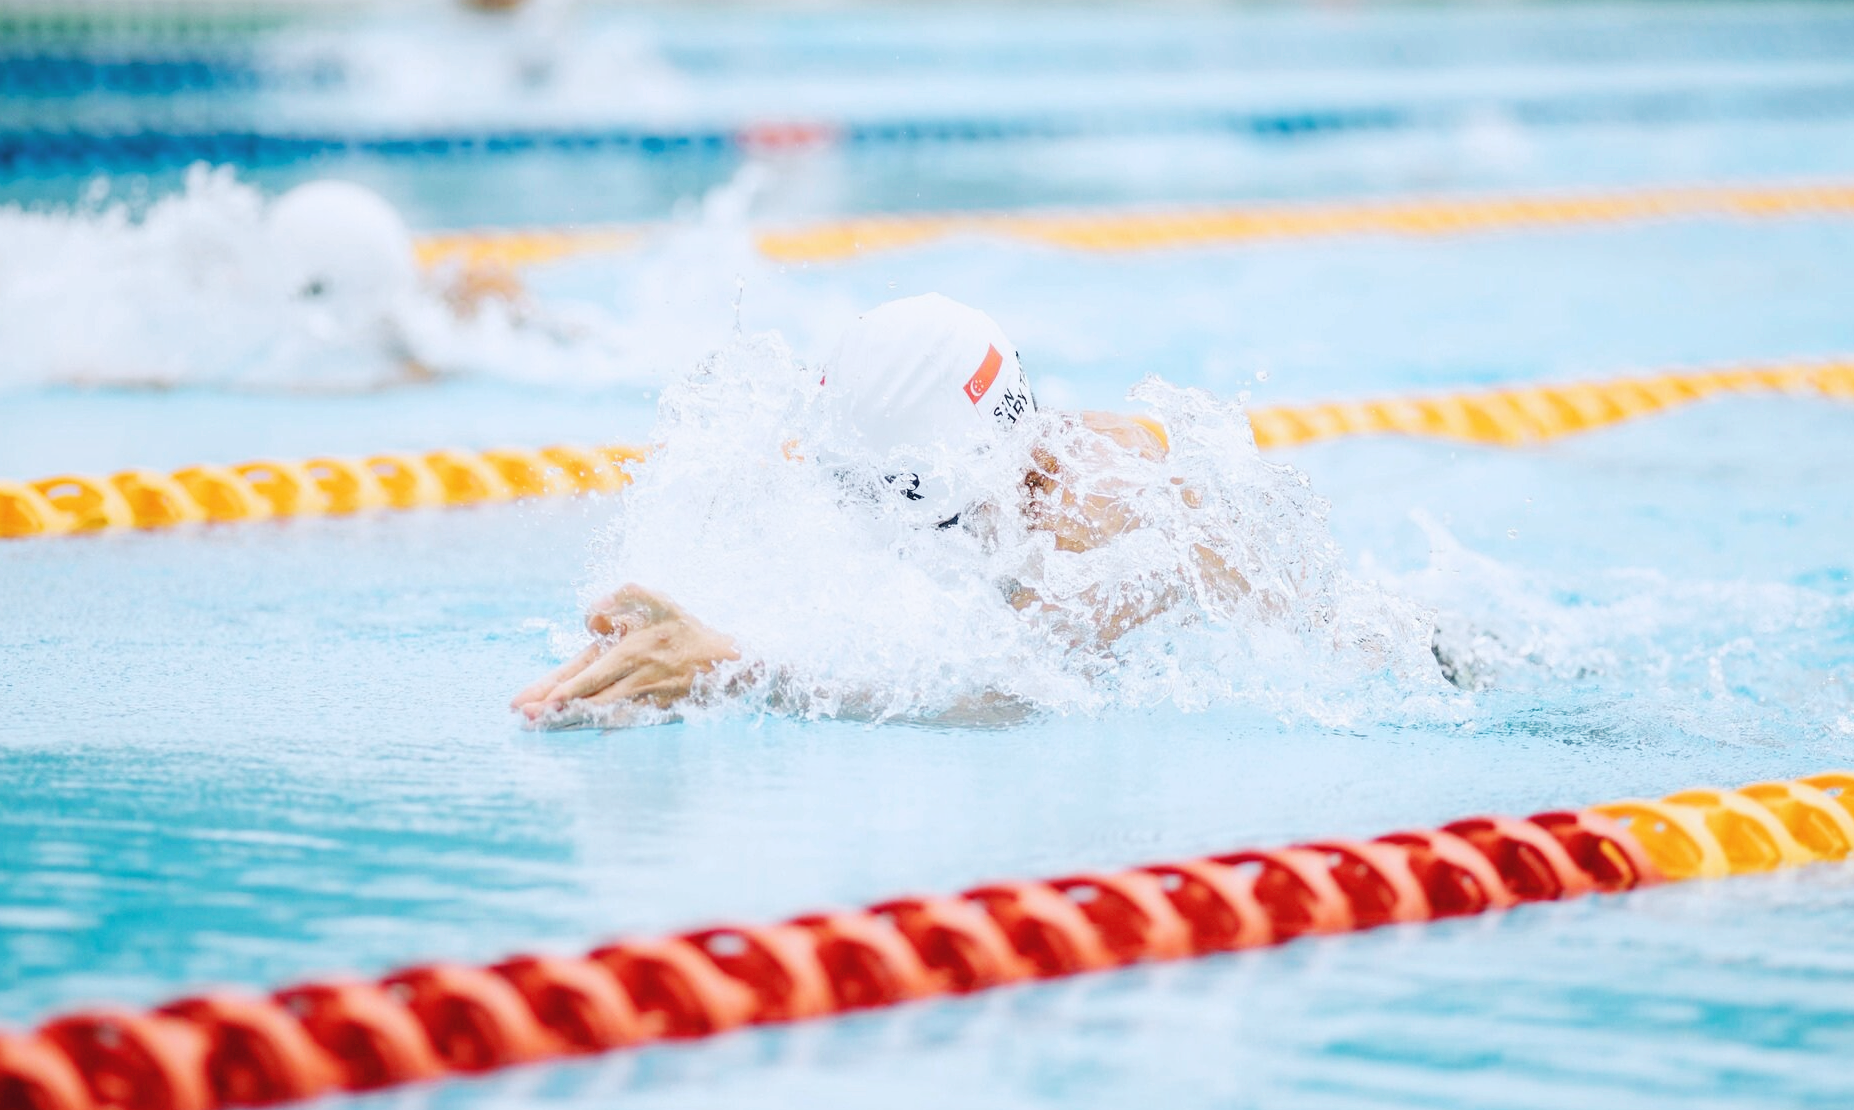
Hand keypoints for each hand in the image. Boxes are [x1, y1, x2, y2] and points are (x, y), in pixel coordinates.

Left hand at [510, 585, 739, 726]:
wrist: (728, 663)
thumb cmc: (687, 629)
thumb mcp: (658, 601)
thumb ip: (624, 595)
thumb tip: (591, 616)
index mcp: (630, 648)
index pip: (586, 670)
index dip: (560, 685)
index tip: (535, 699)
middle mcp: (634, 675)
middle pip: (587, 696)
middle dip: (553, 708)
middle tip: (524, 717)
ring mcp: (644, 697)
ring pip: (600, 712)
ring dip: (568, 720)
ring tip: (540, 727)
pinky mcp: (654, 712)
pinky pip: (620, 723)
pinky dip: (596, 728)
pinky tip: (577, 731)